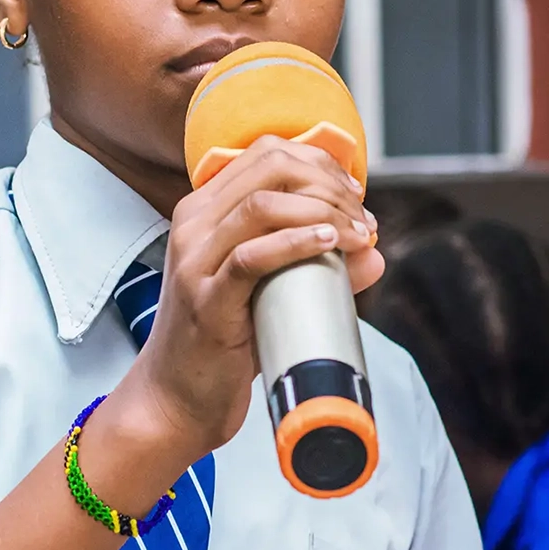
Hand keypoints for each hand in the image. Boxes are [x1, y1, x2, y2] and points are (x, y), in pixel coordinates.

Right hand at [115, 135, 381, 461]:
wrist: (175, 397)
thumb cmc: (222, 340)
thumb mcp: (266, 289)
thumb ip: (315, 265)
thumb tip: (374, 254)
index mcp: (202, 210)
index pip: (264, 152)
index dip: (319, 162)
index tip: (354, 194)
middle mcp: (192, 224)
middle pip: (268, 167)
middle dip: (328, 184)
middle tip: (362, 218)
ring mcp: (194, 259)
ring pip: (262, 204)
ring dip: (324, 211)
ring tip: (358, 235)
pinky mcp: (206, 299)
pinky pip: (253, 256)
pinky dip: (298, 243)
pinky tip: (331, 245)